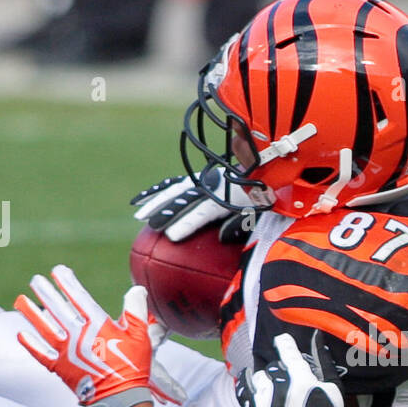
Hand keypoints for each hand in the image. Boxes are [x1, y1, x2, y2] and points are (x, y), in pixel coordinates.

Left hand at [15, 265, 155, 406]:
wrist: (122, 398)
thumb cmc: (134, 366)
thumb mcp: (141, 336)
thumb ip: (136, 310)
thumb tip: (136, 290)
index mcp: (98, 326)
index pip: (78, 298)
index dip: (67, 283)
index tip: (58, 271)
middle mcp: (78, 336)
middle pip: (58, 309)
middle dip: (46, 292)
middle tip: (36, 280)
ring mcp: (66, 352)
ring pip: (44, 328)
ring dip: (31, 313)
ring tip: (20, 300)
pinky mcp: (60, 368)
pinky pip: (40, 354)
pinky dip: (30, 344)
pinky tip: (21, 334)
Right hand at [130, 171, 254, 242]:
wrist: (268, 169)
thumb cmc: (264, 199)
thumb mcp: (258, 213)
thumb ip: (242, 224)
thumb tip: (221, 237)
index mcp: (227, 196)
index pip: (202, 211)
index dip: (187, 222)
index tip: (171, 235)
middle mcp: (212, 185)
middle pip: (184, 200)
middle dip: (167, 212)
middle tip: (152, 227)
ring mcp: (204, 179)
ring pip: (175, 190)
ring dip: (156, 202)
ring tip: (140, 215)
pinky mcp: (199, 177)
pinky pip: (174, 184)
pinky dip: (157, 191)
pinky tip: (141, 200)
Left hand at [236, 332, 350, 406]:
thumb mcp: (334, 388)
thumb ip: (324, 361)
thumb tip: (317, 336)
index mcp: (302, 381)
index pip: (287, 352)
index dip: (284, 343)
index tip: (282, 340)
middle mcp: (281, 390)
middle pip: (273, 367)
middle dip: (281, 370)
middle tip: (289, 378)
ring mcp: (266, 404)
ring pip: (259, 378)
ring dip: (267, 380)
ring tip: (276, 387)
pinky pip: (243, 393)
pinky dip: (243, 383)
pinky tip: (246, 377)